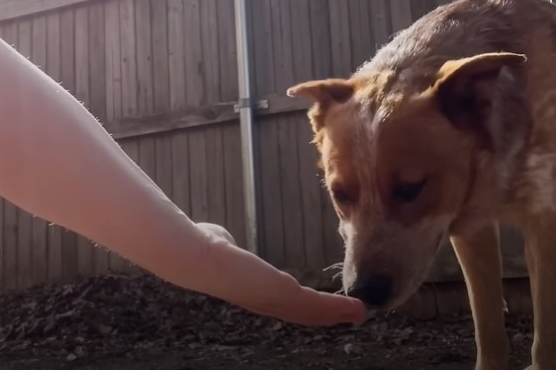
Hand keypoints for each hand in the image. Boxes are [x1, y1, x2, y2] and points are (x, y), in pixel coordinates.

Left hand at [195, 222, 366, 326]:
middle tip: (351, 315)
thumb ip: (228, 245)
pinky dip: (337, 309)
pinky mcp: (283, 294)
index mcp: (253, 290)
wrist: (197, 255)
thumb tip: (225, 240)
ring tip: (359, 313)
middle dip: (327, 315)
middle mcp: (264, 301)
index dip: (305, 305)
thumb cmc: (203, 246)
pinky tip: (356, 309)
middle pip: (302, 313)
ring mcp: (274, 300)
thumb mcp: (222, 244)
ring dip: (337, 314)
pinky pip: (316, 304)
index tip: (323, 305)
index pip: (284, 301)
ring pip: (312, 312)